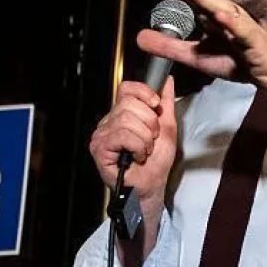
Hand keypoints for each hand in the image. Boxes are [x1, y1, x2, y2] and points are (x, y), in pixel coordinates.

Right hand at [89, 78, 176, 201]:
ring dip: (145, 138)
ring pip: (127, 120)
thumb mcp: (167, 128)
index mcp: (122, 114)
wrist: (152, 185)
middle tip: (151, 139)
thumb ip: (166, 104)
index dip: (144, 93)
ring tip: (145, 150)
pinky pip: (122, 136)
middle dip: (150, 123)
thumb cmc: (156, 162)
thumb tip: (168, 80)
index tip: (156, 106)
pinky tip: (138, 156)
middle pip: (129, 103)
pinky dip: (137, 146)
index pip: (126, 88)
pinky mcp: (99, 148)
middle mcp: (109, 121)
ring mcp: (102, 134)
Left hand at [134, 0, 266, 92]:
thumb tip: (139, 37)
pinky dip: (231, 23)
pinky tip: (220, 16)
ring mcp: (241, 26)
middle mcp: (228, 13)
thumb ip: (170, 46)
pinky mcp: (254, 42)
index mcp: (215, 14)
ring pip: (220, 7)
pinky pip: (242, 30)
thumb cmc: (240, 60)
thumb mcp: (197, 56)